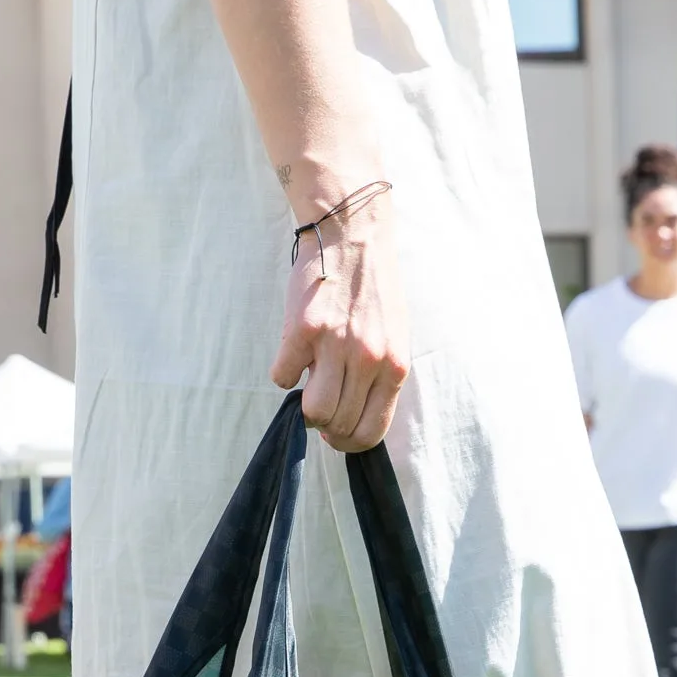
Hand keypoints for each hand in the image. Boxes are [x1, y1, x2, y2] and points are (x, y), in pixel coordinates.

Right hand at [269, 191, 408, 452]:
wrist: (351, 235)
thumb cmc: (372, 288)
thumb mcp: (392, 336)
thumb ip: (379, 376)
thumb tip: (354, 414)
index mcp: (394, 366)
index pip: (371, 432)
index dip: (348, 441)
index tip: (336, 432)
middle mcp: (368, 360)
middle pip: (338, 426)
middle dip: (324, 423)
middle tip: (318, 401)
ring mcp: (335, 346)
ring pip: (312, 413)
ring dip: (303, 405)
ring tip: (307, 380)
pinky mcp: (302, 331)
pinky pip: (282, 378)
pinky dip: (283, 371)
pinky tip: (294, 350)